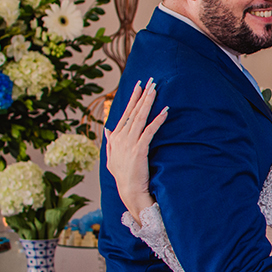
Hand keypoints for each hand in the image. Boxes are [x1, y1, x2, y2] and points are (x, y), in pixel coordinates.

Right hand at [104, 79, 167, 223]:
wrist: (128, 190)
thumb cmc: (123, 175)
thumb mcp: (111, 158)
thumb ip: (109, 142)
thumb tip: (107, 130)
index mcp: (115, 137)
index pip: (126, 112)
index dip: (133, 98)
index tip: (139, 85)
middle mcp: (121, 137)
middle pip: (133, 111)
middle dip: (142, 94)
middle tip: (150, 80)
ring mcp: (129, 143)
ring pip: (140, 117)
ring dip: (149, 102)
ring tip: (156, 90)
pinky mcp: (139, 149)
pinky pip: (149, 131)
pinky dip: (157, 120)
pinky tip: (165, 112)